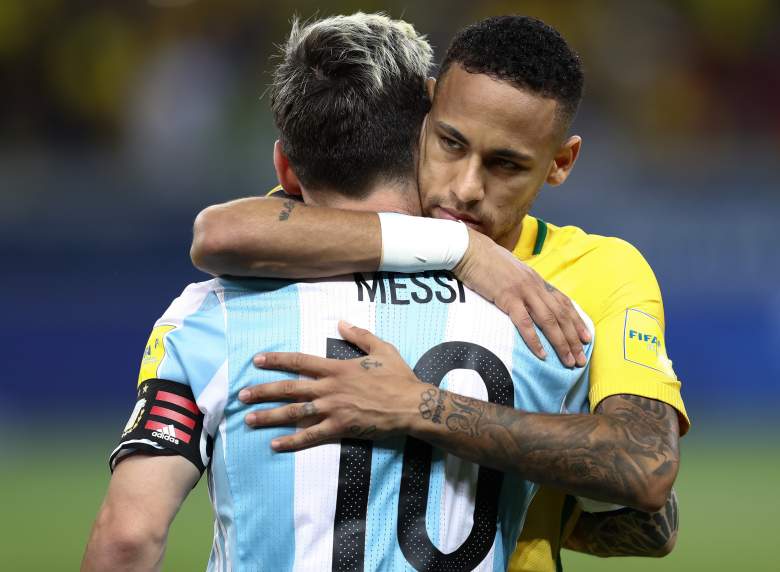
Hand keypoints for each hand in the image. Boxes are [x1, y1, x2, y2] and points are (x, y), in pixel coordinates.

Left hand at [239, 321, 424, 450]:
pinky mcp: (340, 428)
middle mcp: (330, 388)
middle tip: (241, 395)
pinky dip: (292, 441)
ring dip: (269, 416)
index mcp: (337, 368)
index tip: (257, 360)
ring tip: (249, 419)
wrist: (412, 405)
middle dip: (262, 391)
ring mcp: (333, 409)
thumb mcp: (382, 348)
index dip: (276, 360)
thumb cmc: (399, 377)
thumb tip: (341, 322)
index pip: (300, 361)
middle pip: (289, 388)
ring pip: (294, 413)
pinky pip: (311, 436)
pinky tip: (275, 445)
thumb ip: (360, 335)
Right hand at [453, 228, 590, 366]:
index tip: (587, 338)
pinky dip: (535, 340)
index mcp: (536, 280)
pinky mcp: (507, 297)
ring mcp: (522, 291)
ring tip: (568, 361)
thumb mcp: (511, 272)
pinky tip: (542, 354)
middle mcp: (535, 286)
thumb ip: (522, 285)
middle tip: (581, 359)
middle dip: (573, 339)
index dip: (577, 321)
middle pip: (560, 315)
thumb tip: (528, 299)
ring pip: (549, 320)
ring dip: (560, 343)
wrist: (469, 250)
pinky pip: (524, 322)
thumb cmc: (486, 261)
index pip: (563, 302)